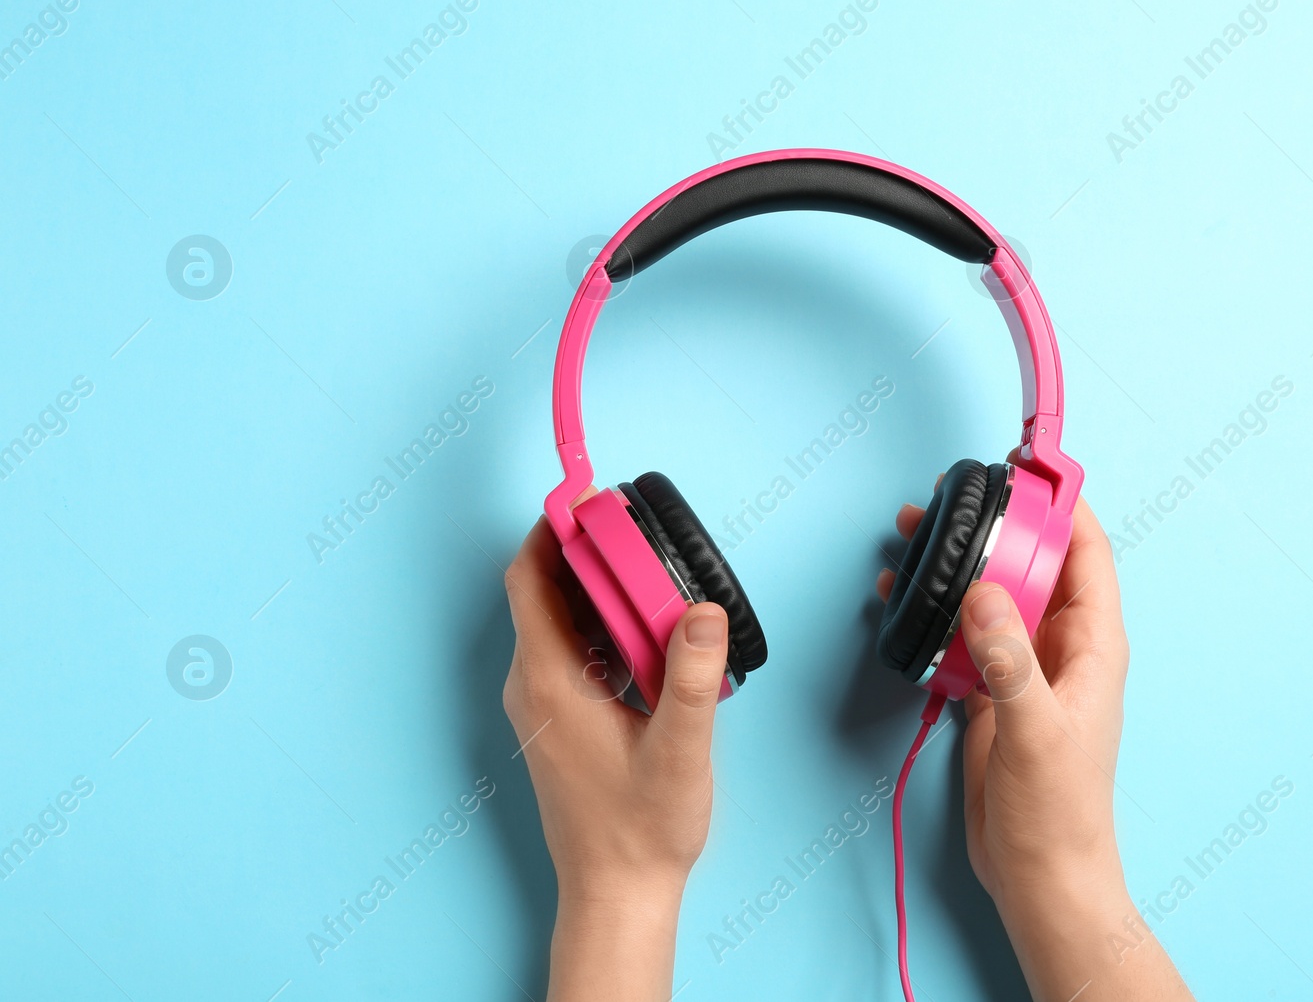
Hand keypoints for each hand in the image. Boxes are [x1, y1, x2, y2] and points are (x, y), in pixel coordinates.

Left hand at [503, 510, 730, 1000]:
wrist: (618, 892)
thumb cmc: (641, 829)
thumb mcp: (679, 750)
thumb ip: (693, 678)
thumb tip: (704, 611)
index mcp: (548, 680)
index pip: (529, 579)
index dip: (552, 530)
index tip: (590, 500)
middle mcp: (533, 685)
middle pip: (544, 591)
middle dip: (587, 552)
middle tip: (639, 530)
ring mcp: (542, 704)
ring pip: (559, 621)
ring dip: (600, 590)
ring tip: (654, 575)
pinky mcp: (559, 720)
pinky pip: (572, 650)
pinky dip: (604, 626)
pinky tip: (651, 637)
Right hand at [878, 489, 1191, 999]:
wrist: (1040, 876)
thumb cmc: (1057, 810)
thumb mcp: (1034, 728)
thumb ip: (1008, 657)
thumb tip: (981, 590)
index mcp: (1094, 647)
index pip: (1087, 555)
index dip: (1061, 506)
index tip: (1025, 469)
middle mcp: (1063, 650)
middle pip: (1031, 566)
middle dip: (993, 529)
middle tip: (946, 502)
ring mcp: (1026, 671)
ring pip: (993, 599)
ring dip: (958, 571)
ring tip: (911, 543)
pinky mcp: (994, 695)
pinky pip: (966, 639)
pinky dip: (938, 617)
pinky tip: (904, 604)